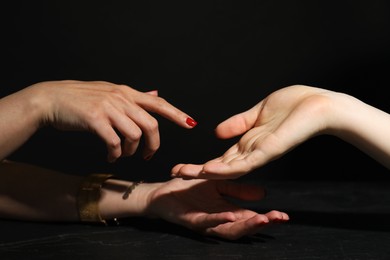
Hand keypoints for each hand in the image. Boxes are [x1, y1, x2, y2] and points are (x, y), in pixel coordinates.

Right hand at [31, 80, 196, 160]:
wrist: (52, 98)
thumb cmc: (81, 98)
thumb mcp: (111, 91)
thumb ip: (135, 96)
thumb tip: (156, 93)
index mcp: (127, 92)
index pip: (158, 103)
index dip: (176, 114)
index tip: (191, 124)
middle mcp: (121, 98)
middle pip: (151, 125)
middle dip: (153, 145)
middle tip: (147, 155)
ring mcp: (108, 108)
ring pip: (135, 135)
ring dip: (132, 151)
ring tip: (123, 154)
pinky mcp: (95, 119)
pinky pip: (115, 142)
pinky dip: (116, 153)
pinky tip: (111, 156)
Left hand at [144, 178, 288, 239]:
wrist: (163, 192)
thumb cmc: (189, 190)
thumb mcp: (219, 185)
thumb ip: (238, 190)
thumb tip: (263, 193)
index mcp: (226, 212)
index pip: (250, 217)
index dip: (267, 218)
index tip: (284, 216)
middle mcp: (218, 220)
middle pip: (243, 227)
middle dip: (261, 224)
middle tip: (278, 219)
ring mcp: (205, 223)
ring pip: (228, 229)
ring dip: (245, 225)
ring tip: (262, 219)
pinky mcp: (191, 220)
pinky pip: (206, 222)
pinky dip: (218, 220)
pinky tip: (230, 215)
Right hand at [171, 85, 346, 178]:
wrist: (320, 105)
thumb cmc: (294, 105)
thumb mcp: (257, 112)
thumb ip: (238, 123)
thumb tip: (217, 132)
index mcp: (249, 143)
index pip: (221, 158)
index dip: (202, 162)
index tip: (181, 165)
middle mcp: (252, 152)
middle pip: (221, 166)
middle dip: (197, 170)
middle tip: (174, 173)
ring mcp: (260, 154)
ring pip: (229, 168)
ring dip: (206, 172)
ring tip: (184, 173)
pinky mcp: (269, 152)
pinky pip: (245, 163)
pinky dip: (226, 168)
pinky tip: (210, 169)